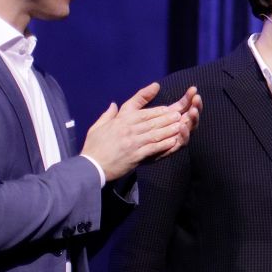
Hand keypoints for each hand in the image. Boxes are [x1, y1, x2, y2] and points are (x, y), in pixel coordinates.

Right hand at [81, 84, 200, 181]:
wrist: (90, 167)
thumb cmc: (93, 147)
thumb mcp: (98, 126)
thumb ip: (108, 114)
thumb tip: (113, 104)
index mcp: (121, 121)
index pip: (144, 112)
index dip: (159, 111)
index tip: (170, 109)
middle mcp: (128, 129)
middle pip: (153, 121)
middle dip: (168, 118)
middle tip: (180, 115)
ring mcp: (133, 142)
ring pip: (155, 133)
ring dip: (169, 129)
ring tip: (181, 126)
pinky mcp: (135, 155)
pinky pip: (153, 148)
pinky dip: (164, 144)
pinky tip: (173, 141)